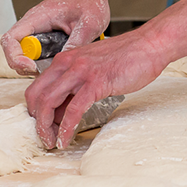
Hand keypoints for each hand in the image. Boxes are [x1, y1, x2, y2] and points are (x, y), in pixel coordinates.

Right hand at [0, 0, 113, 76]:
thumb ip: (76, 43)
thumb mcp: (89, 23)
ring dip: (36, 64)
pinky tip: (60, 62)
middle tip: (44, 72)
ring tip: (55, 67)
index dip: (15, 57)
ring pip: (26, 54)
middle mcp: (33, 25)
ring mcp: (38, 31)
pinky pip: (38, 53)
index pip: (10, 40)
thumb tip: (63, 64)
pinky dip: (45, 60)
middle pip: (15, 51)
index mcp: (37, 18)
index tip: (32, 67)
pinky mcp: (46, 36)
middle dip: (25, 65)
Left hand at [23, 30, 166, 149]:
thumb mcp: (93, 67)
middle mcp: (68, 64)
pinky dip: (66, 127)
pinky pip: (73, 109)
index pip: (37, 88)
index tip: (43, 124)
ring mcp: (80, 72)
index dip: (35, 110)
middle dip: (36, 121)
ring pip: (48, 103)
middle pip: (36, 96)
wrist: (150, 44)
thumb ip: (76, 84)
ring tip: (52, 142)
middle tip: (44, 136)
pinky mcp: (96, 82)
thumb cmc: (128, 56)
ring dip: (46, 127)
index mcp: (65, 59)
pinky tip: (67, 137)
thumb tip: (64, 108)